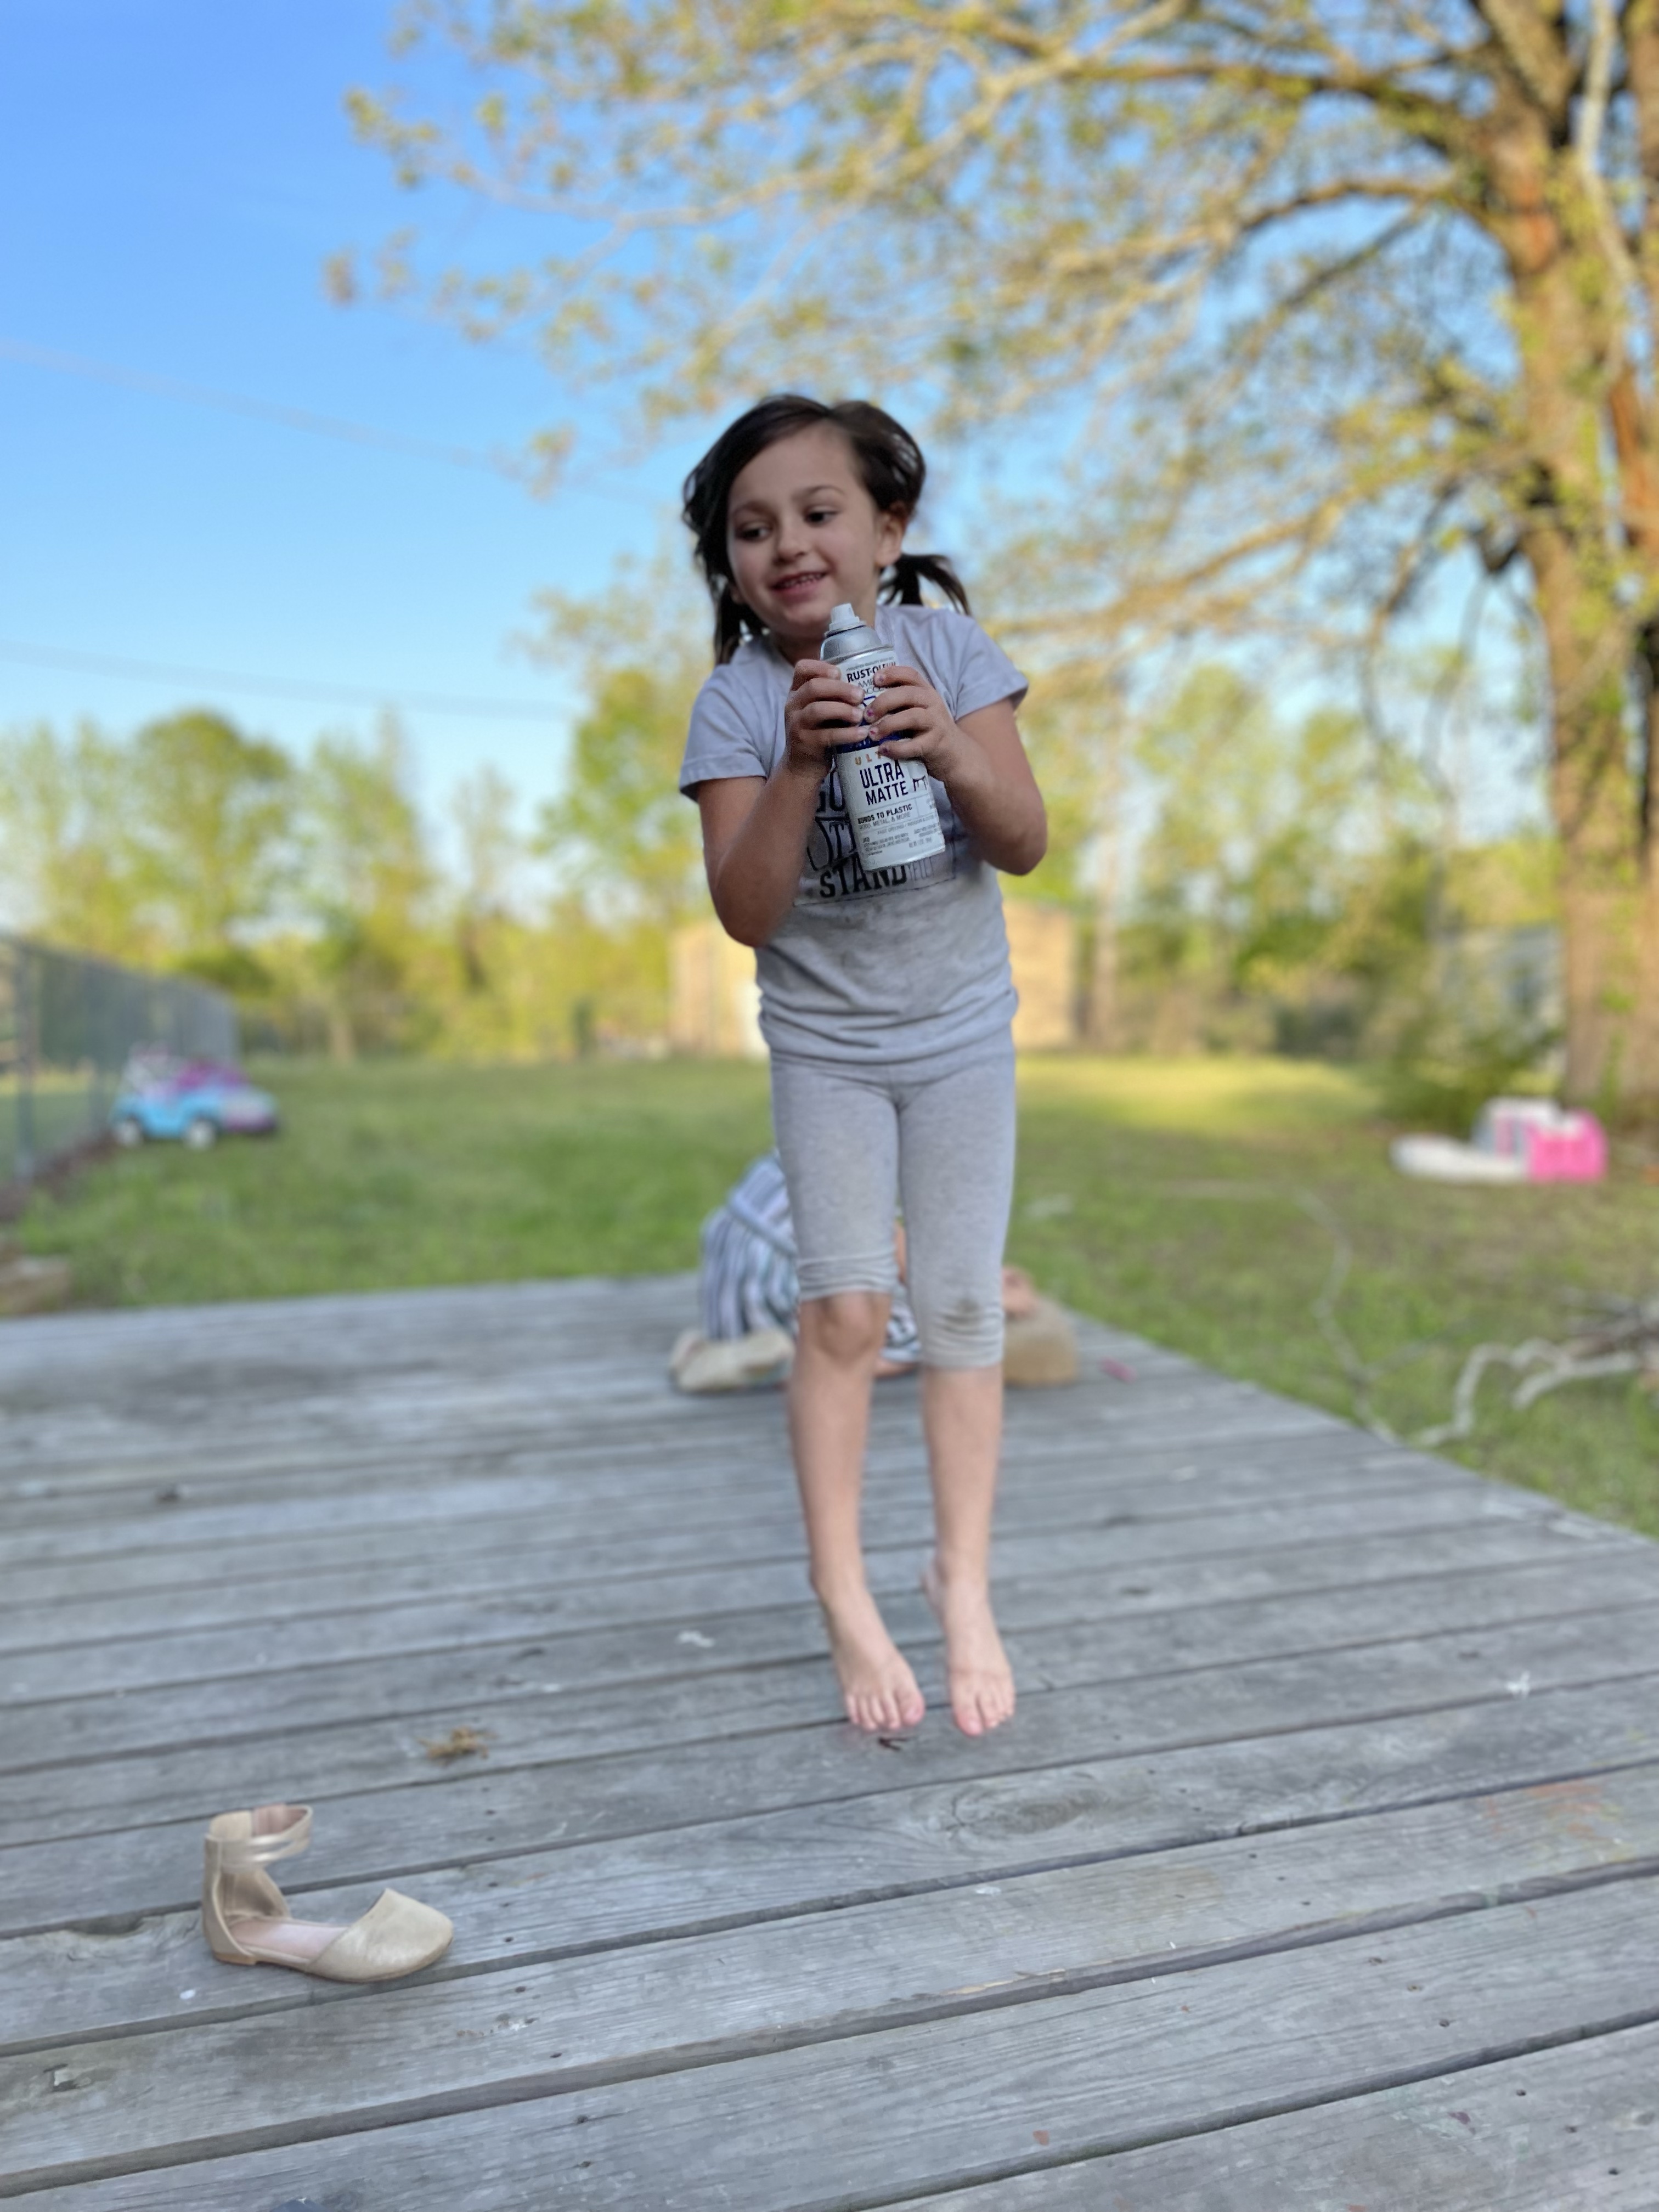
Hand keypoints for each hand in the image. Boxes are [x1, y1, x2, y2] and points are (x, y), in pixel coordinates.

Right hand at [782, 658, 863, 776]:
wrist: (802, 767)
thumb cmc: (818, 732)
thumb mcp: (820, 710)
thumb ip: (833, 696)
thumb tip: (863, 682)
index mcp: (797, 692)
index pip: (802, 668)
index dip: (821, 667)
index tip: (840, 673)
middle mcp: (793, 705)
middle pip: (814, 687)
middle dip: (840, 689)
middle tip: (861, 695)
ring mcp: (796, 725)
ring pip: (818, 710)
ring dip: (843, 710)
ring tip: (861, 715)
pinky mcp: (805, 744)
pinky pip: (827, 736)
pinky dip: (847, 734)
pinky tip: (862, 734)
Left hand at [866, 663, 971, 781]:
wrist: (953, 754)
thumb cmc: (926, 730)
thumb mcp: (917, 710)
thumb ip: (898, 703)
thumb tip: (863, 702)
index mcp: (925, 691)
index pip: (910, 674)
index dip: (892, 673)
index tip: (874, 679)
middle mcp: (932, 703)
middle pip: (908, 694)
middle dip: (883, 702)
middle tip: (866, 715)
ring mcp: (936, 723)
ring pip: (912, 717)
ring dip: (888, 724)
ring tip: (872, 733)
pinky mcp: (936, 744)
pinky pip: (915, 745)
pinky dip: (897, 748)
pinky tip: (884, 749)